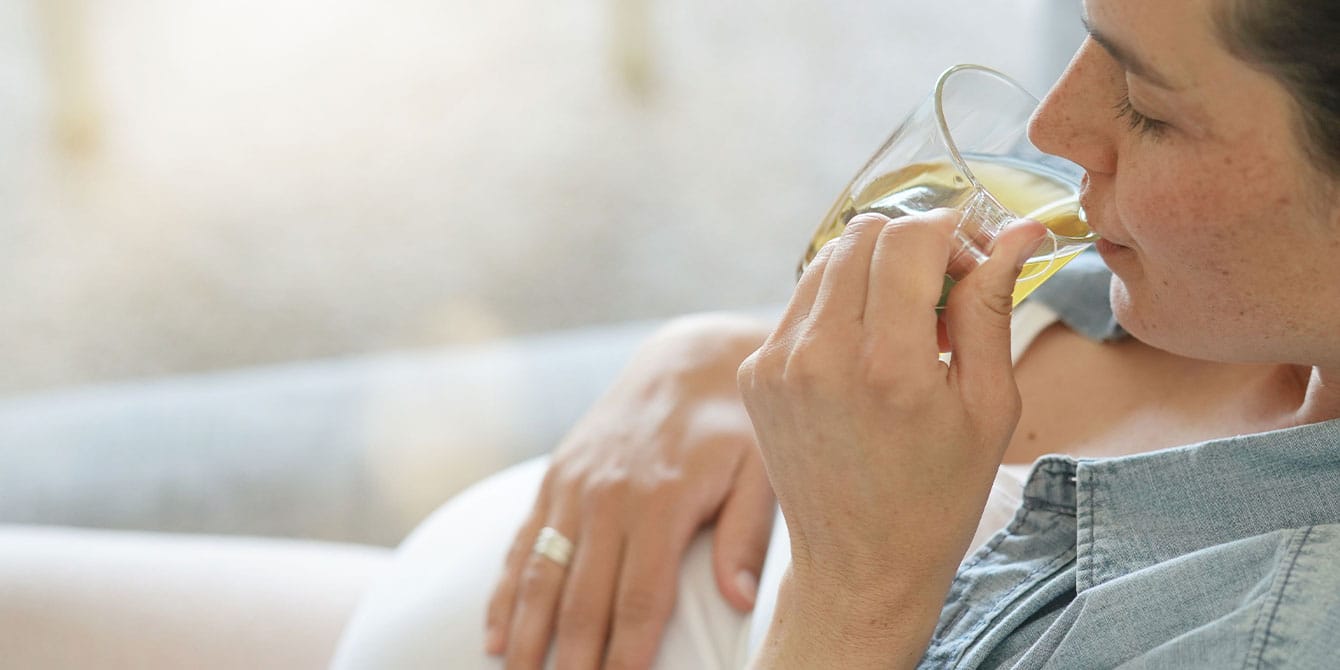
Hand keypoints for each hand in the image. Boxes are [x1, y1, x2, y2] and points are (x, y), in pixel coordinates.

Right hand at [485, 313, 774, 668]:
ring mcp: (573, 487)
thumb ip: (747, 534)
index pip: (641, 597)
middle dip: (572, 659)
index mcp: (663, 499)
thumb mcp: (761, 469)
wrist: (686, 359)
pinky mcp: (554, 479)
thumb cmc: (735, 424)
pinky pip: (523, 545)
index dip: (629, 654)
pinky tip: (494, 636)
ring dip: (526, 637)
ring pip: (541, 576)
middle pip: (584, 598)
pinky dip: (506, 594)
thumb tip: (739, 601)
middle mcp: (608, 495)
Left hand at [736, 211, 1045, 666]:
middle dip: (913, 244)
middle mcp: (821, 355)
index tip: (973, 260)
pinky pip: (801, 303)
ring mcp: (777, 363)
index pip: (911, 238)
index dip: (952, 232)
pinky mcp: (756, 374)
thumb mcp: (988, 406)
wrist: (858, 568)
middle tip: (945, 291)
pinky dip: (838, 307)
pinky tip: (867, 354)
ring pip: (827, 261)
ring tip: (907, 326)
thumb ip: (992, 309)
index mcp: (889, 365)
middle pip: (864, 235)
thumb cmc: (938, 496)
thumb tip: (1016, 232)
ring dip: (873, 271)